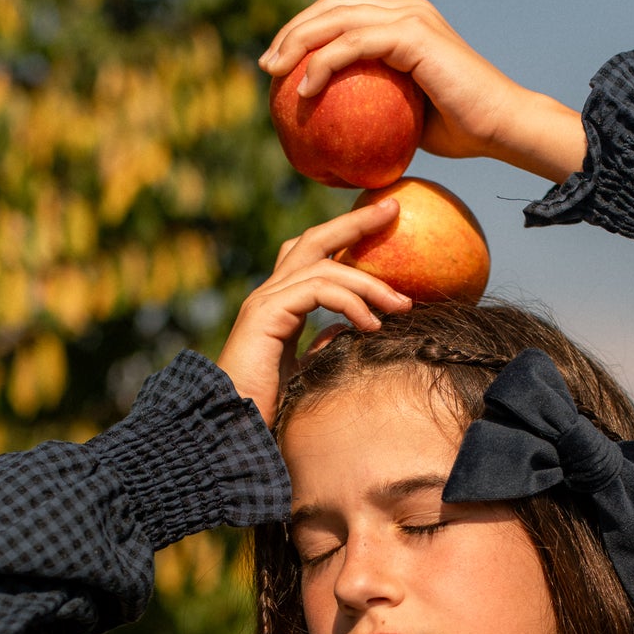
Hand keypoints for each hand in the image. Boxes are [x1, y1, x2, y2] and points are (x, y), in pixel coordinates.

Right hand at [216, 197, 412, 425]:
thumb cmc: (267, 406)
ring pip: (324, 266)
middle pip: (314, 239)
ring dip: (369, 282)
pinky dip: (350, 303)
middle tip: (392, 209)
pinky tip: (372, 324)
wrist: (232, 425)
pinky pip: (318, 291)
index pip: (313, 255)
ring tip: (401, 305)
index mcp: (280, 304)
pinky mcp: (266, 314)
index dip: (345, 235)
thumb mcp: (305, 370)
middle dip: (355, 222)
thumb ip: (322, 345)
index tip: (385, 224)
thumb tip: (347, 330)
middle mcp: (270, 294)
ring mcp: (265, 301)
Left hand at [259, 0, 585, 184]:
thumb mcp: (404, 117)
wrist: (501, 127)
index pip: (341, 12)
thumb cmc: (460, 132)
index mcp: (403, 21)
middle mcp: (405, 9)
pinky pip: (354, 45)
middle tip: (266, 66)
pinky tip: (303, 90)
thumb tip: (330, 130)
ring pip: (336, 18)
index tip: (278, 66)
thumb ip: (372, 108)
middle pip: (331, 6)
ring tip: (273, 73)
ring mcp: (409, 17)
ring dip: (297, 43)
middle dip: (291, 31)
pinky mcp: (413, 34)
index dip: (304, 31)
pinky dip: (324, 64)